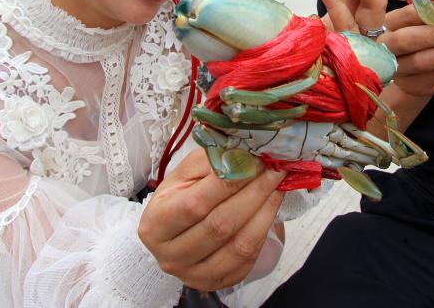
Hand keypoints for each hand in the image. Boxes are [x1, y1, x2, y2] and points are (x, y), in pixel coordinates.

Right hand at [138, 148, 285, 290]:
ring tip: (278, 186)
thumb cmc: (180, 196)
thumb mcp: (186, 173)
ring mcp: (192, 273)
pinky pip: (247, 259)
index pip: (196, 202)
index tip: (256, 160)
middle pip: (221, 224)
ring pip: (239, 245)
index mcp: (156, 223)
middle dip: (254, 193)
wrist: (176, 229)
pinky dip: (264, 231)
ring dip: (265, 211)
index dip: (231, 181)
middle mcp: (170, 255)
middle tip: (275, 170)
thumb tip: (247, 151)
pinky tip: (271, 208)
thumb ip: (212, 161)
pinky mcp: (215, 282)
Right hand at [381, 0, 433, 95]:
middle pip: (408, 40)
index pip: (405, 16)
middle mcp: (386, 47)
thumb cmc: (421, 35)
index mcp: (388, 24)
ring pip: (424, 61)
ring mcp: (397, 69)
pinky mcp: (412, 85)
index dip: (430, 12)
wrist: (413, 69)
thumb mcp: (423, 20)